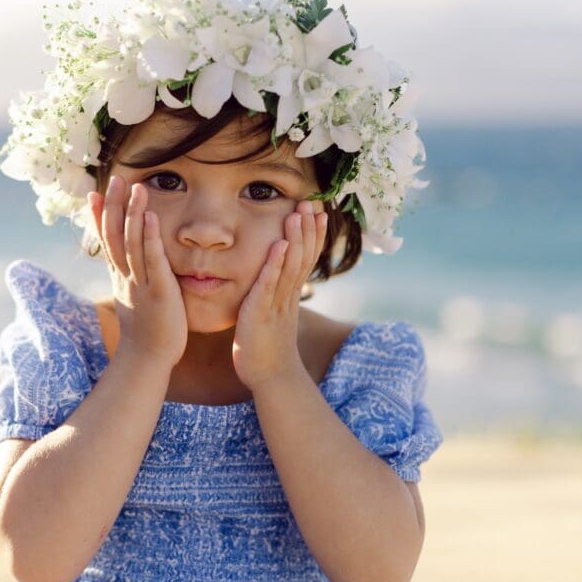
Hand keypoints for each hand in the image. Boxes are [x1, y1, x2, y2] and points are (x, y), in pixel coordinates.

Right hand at [88, 175, 187, 368]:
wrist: (148, 360)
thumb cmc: (147, 330)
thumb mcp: (133, 298)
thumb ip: (130, 278)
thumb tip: (125, 264)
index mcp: (120, 277)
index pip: (107, 241)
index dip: (100, 217)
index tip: (95, 193)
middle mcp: (126, 277)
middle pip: (116, 236)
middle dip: (114, 206)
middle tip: (114, 179)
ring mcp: (140, 284)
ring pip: (133, 243)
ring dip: (133, 214)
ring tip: (137, 188)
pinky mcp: (159, 292)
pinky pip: (153, 261)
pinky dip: (150, 238)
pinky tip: (151, 217)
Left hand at [231, 199, 327, 389]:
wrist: (271, 378)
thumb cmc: (267, 347)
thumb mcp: (274, 314)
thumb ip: (276, 294)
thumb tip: (276, 278)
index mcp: (291, 294)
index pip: (307, 258)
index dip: (314, 235)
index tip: (319, 211)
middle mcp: (289, 296)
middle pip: (303, 257)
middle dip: (308, 229)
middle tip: (311, 204)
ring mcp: (277, 304)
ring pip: (291, 266)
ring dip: (295, 239)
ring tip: (297, 215)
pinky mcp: (262, 313)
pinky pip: (270, 285)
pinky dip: (275, 265)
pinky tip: (279, 246)